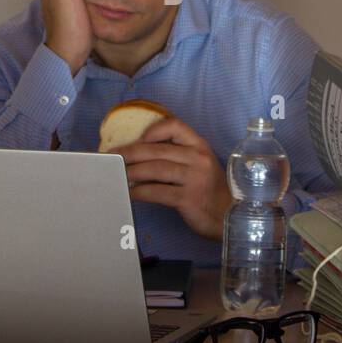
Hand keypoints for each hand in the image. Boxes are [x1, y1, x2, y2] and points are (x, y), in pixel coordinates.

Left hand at [110, 117, 231, 241]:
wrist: (228, 216)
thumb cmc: (209, 190)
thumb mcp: (200, 165)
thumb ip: (178, 156)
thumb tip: (140, 152)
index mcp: (200, 146)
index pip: (174, 126)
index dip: (152, 131)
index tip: (137, 140)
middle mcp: (198, 158)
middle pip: (156, 150)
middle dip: (130, 152)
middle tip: (113, 157)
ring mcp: (194, 178)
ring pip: (154, 169)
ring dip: (131, 172)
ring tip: (118, 175)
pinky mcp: (188, 198)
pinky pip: (157, 192)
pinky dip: (139, 192)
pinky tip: (130, 193)